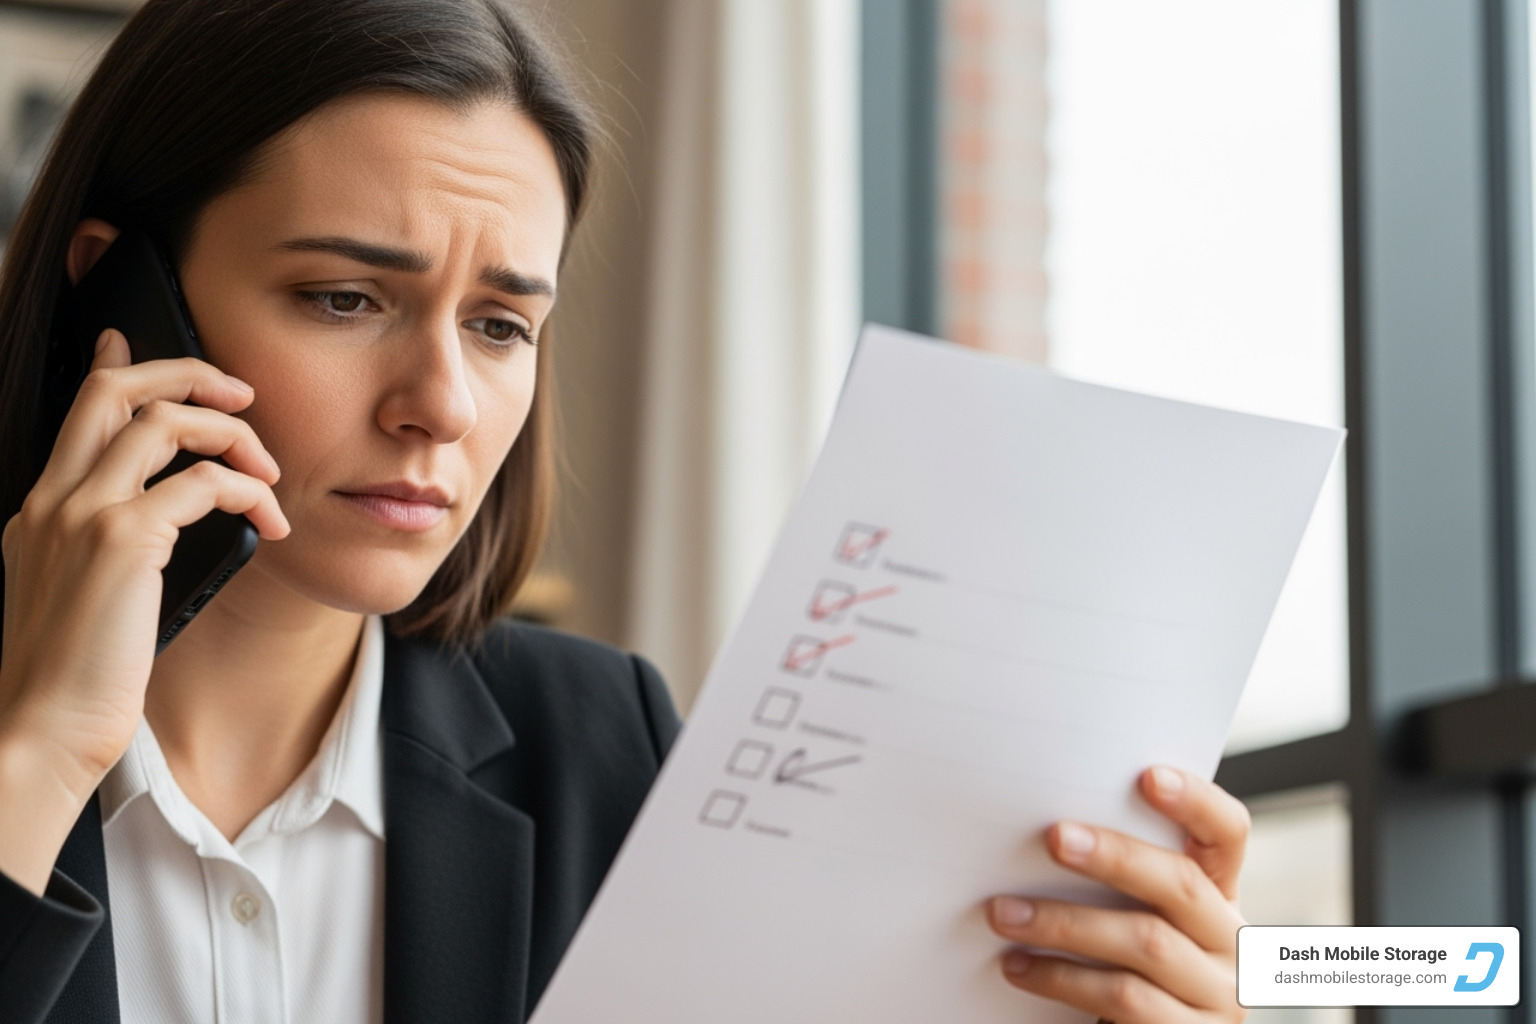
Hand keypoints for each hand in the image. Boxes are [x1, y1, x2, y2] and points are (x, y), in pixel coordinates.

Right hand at [0, 329, 286, 892]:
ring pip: (167, 421)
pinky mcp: (122, 540)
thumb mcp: (77, 597)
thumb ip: (101, 550)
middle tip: (240, 393)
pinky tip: (269, 522)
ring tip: (269, 476)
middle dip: (188, 372)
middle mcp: (55, 500)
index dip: (116, 365)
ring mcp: (83, 514)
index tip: (135, 342)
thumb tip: (147, 529)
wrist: (40, 731)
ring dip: (235, 435)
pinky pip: (204, 482)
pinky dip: (248, 490)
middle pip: (117, 389)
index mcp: (40, 511)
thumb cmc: (72, 680)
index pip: (79, 410)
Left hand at [986, 766, 1248, 1022]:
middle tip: (1054, 837)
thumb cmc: (1126, 971)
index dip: (1196, 802)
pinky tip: (1018, 967)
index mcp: (1219, 895)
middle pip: (1182, 883)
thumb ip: (1117, 879)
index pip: (1227, 834)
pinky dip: (1061, 978)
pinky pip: (1123, 997)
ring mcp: (1220, 994)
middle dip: (1114, 856)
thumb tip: (1047, 828)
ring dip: (1064, 923)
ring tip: (1004, 913)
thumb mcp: (1135, 919)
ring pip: (1145, 942)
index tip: (1148, 776)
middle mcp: (1231, 940)